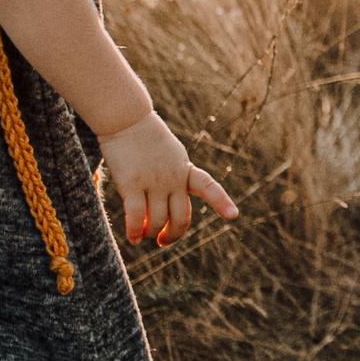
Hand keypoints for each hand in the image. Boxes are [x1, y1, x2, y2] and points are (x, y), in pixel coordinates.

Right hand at [96, 112, 238, 245]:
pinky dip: (135, 231)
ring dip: (151, 234)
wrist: (126, 119)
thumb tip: (163, 211)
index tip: (233, 216)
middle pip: (181, 217)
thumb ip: (174, 179)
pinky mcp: (132, 184)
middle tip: (163, 242)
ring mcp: (154, 181)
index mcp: (185, 170)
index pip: (208, 187)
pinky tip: (133, 238)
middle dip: (174, 234)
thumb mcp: (171, 155)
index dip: (221, 202)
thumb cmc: (146, 138)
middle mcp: (174, 178)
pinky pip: (136, 216)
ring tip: (144, 236)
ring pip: (158, 221)